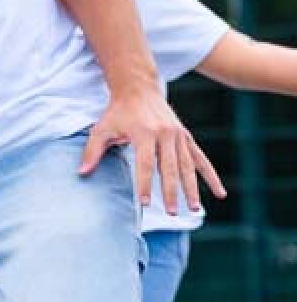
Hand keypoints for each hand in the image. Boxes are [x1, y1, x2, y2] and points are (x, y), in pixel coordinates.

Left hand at [79, 86, 225, 213]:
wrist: (138, 88)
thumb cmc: (117, 112)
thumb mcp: (101, 129)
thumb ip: (92, 152)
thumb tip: (81, 174)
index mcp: (144, 133)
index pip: (145, 164)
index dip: (145, 184)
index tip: (145, 202)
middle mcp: (164, 133)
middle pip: (169, 168)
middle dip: (171, 192)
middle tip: (172, 213)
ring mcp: (178, 135)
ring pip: (187, 166)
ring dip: (191, 188)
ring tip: (194, 209)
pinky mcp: (185, 136)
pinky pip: (200, 159)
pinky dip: (210, 176)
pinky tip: (220, 193)